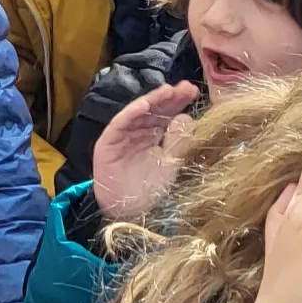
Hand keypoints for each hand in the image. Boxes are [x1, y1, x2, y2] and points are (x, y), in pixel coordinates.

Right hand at [89, 80, 204, 223]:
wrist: (128, 214)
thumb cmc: (149, 192)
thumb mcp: (170, 164)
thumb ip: (178, 141)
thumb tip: (188, 116)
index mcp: (152, 137)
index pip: (166, 115)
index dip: (178, 103)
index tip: (194, 92)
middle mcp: (136, 133)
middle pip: (153, 110)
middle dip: (169, 98)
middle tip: (186, 87)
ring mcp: (121, 137)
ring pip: (137, 113)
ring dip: (153, 101)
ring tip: (169, 91)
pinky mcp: (107, 143)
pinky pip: (119, 124)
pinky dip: (131, 113)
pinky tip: (145, 105)